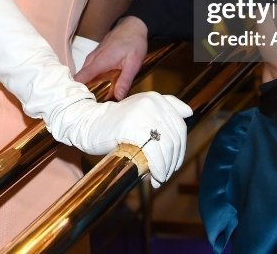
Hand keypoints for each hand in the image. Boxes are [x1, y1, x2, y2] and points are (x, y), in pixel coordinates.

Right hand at [53, 90, 191, 186]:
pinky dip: (158, 169)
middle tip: (165, 174)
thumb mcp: (140, 108)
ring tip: (159, 178)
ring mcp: (143, 114)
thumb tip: (189, 112)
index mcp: (156, 98)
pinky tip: (154, 177)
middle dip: (173, 160)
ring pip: (167, 147)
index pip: (179, 125)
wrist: (88, 123)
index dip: (180, 147)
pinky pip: (155, 153)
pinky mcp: (134, 128)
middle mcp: (153, 103)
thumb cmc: (114, 121)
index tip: (173, 161)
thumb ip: (164, 107)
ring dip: (166, 168)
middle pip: (175, 138)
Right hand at [75, 16, 147, 99]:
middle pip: (81, 78)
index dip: (77, 90)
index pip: (81, 77)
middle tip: (88, 105)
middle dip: (82, 91)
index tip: (79, 102)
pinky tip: (98, 86)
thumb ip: (125, 80)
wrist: (133, 25)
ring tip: (92, 99)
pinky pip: (89, 69)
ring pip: (84, 74)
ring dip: (87, 85)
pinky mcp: (96, 56)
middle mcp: (93, 59)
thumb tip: (118, 97)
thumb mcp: (133, 63)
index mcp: (100, 62)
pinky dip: (91, 78)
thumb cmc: (134, 42)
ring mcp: (93, 56)